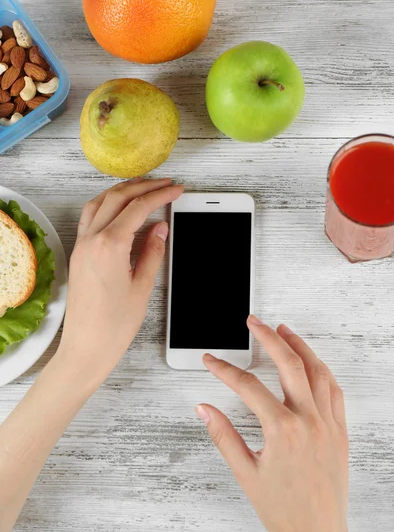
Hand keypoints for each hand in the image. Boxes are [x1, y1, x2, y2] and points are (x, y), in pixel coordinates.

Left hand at [57, 178, 183, 389]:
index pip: (138, 208)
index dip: (160, 195)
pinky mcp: (78, 253)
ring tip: (143, 188)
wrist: (86, 347)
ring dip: (122, 190)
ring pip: (100, 202)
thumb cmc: (114, 324)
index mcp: (110, 246)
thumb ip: (153, 252)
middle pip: (118, 198)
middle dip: (144, 186)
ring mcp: (81, 245)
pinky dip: (106, 203)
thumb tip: (161, 228)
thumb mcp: (143, 287)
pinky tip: (119, 207)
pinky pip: (89, 216)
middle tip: (166, 184)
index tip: (176, 190)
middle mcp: (91, 240)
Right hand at [196, 317, 348, 531]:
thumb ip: (223, 435)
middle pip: (288, 364)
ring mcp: (328, 423)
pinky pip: (334, 391)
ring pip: (316, 371)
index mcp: (282, 430)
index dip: (223, 369)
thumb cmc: (284, 508)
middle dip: (268, 337)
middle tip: (253, 322)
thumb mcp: (245, 473)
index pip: (247, 386)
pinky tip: (311, 363)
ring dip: (299, 346)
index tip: (211, 360)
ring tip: (283, 330)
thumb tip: (204, 408)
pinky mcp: (340, 430)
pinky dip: (321, 370)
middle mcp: (309, 421)